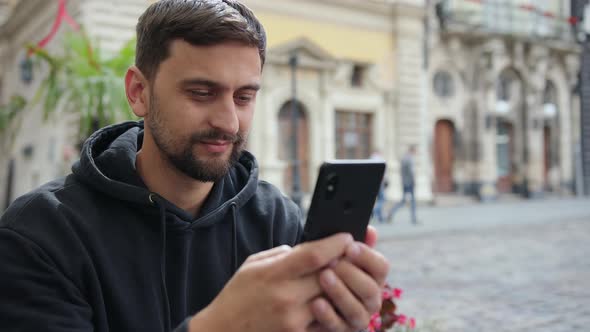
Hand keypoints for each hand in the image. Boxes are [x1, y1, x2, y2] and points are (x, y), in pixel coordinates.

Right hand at [189, 233, 354, 331]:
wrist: (222, 331)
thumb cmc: (237, 296)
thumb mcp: (252, 265)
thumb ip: (281, 254)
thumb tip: (310, 248)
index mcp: (273, 274)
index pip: (313, 255)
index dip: (335, 244)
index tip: (346, 237)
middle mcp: (286, 297)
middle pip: (329, 276)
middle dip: (342, 265)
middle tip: (348, 257)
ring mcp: (293, 320)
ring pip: (331, 298)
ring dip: (338, 287)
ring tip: (338, 278)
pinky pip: (324, 320)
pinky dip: (329, 308)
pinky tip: (326, 300)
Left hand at [310, 227, 389, 331]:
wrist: (299, 291)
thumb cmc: (321, 267)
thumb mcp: (332, 252)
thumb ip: (349, 243)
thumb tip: (370, 230)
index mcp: (373, 277)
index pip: (381, 266)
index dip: (367, 256)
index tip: (349, 247)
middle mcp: (370, 299)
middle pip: (370, 289)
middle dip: (351, 274)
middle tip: (332, 263)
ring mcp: (357, 317)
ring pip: (357, 311)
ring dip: (341, 293)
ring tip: (323, 277)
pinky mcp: (340, 330)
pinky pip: (338, 327)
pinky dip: (328, 315)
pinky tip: (316, 303)